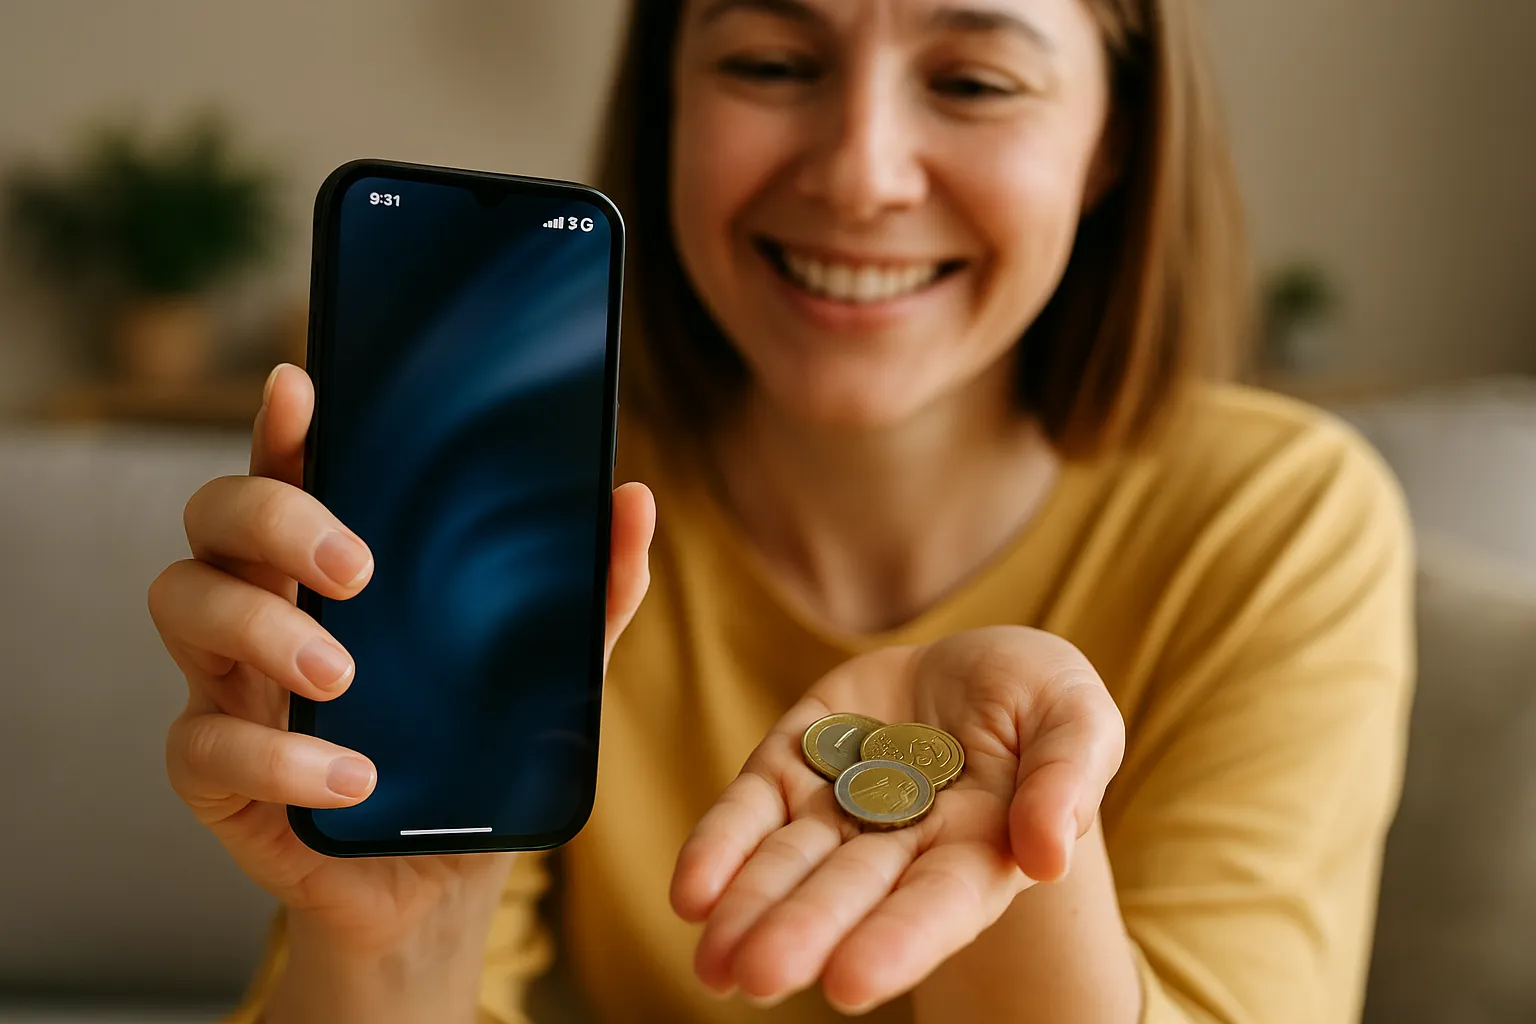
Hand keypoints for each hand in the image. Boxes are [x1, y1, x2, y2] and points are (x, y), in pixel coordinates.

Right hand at [148, 364, 654, 953]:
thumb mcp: (542, 678)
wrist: (436, 889)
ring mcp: (229, 687)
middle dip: (274, 518)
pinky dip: (276, 758)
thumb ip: (585, 597)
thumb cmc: (473, 761)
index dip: (284, 424)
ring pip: (181, 604)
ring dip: (261, 630)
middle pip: (214, 516)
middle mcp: (264, 609)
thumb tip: (636, 502)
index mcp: (329, 572)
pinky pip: (198, 745)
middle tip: (358, 567)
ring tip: (344, 675)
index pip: (290, 471)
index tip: (303, 387)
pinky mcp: (217, 777)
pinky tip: (352, 778)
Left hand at [670, 627, 1124, 1012]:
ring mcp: (840, 806)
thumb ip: (1068, 776)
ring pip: (789, 864)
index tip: (851, 982)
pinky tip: (692, 893)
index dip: (897, 942)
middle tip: (758, 976)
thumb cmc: (1040, 702)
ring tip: (711, 963)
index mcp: (979, 850)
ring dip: (750, 909)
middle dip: (804, 932)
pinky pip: (751, 810)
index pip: (937, 905)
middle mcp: (901, 846)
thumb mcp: (1076, 714)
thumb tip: (1049, 852)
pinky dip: (720, 848)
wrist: (976, 669)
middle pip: (849, 894)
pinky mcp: (793, 762)